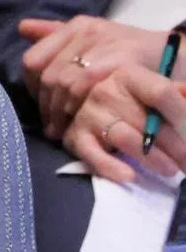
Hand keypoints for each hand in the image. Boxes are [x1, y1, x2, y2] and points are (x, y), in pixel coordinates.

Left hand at [20, 15, 169, 138]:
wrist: (177, 58)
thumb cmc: (131, 55)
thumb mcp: (93, 41)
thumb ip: (57, 36)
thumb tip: (22, 27)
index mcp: (76, 26)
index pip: (33, 60)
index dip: (32, 88)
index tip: (41, 106)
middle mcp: (86, 31)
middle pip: (47, 75)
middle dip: (45, 106)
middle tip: (51, 126)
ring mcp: (103, 44)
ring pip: (62, 82)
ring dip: (58, 111)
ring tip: (62, 129)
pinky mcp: (118, 59)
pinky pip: (83, 85)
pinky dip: (75, 107)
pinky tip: (78, 122)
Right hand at [61, 62, 185, 181]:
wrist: (101, 109)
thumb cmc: (136, 101)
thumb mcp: (157, 90)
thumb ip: (178, 93)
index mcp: (129, 75)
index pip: (161, 93)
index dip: (181, 114)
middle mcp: (104, 91)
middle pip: (145, 120)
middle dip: (173, 145)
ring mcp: (88, 114)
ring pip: (124, 138)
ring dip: (151, 157)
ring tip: (170, 170)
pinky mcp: (75, 137)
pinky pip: (92, 154)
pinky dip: (110, 166)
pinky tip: (129, 176)